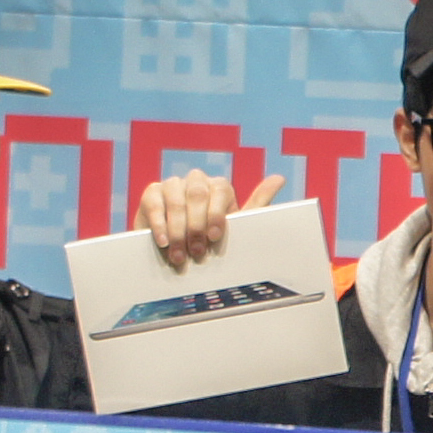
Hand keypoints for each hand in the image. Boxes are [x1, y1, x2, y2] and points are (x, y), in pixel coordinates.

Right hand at [131, 170, 286, 266]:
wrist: (178, 252)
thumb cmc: (212, 241)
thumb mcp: (237, 227)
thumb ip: (258, 203)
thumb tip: (280, 178)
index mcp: (219, 187)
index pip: (221, 189)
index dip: (217, 214)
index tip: (214, 238)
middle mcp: (197, 181)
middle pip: (197, 193)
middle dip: (197, 226)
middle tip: (197, 253)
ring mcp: (173, 184)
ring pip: (176, 198)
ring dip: (178, 230)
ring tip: (180, 255)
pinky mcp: (152, 193)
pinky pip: (154, 202)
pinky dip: (159, 224)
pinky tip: (164, 242)